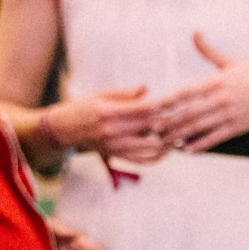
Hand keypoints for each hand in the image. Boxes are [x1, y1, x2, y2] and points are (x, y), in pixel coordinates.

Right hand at [48, 85, 169, 163]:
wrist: (64, 130)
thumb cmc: (83, 108)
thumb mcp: (101, 95)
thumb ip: (125, 94)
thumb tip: (147, 88)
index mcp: (110, 111)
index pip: (144, 109)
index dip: (163, 106)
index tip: (176, 101)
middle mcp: (114, 130)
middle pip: (151, 127)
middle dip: (170, 123)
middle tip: (185, 118)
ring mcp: (116, 146)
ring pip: (151, 147)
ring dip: (167, 141)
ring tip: (178, 133)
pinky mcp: (117, 156)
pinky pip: (142, 160)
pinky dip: (157, 157)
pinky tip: (166, 150)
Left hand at [153, 33, 248, 151]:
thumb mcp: (231, 61)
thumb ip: (209, 50)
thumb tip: (195, 33)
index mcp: (215, 82)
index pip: (184, 93)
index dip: (166, 102)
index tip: (151, 107)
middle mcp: (219, 99)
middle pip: (187, 114)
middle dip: (168, 122)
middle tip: (151, 129)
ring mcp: (228, 115)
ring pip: (198, 128)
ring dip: (180, 135)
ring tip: (165, 141)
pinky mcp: (237, 127)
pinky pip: (214, 138)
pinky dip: (200, 144)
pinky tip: (188, 149)